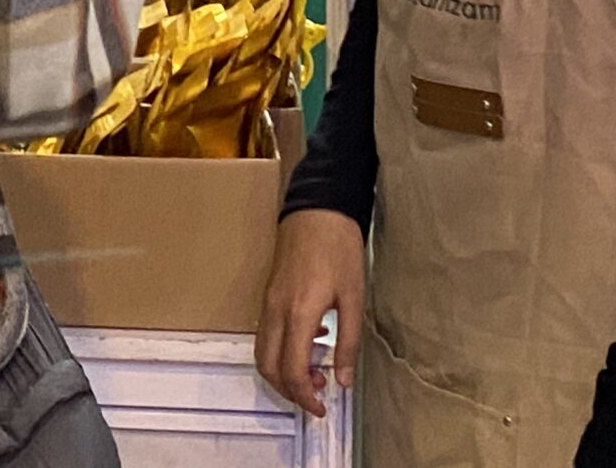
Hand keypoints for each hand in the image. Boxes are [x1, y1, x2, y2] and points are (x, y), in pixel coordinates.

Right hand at [256, 209, 364, 416]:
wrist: (317, 208)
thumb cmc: (339, 249)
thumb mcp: (353, 297)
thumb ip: (348, 342)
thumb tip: (343, 380)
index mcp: (299, 314)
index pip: (292, 371)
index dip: (305, 396)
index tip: (322, 407)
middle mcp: (276, 311)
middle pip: (268, 367)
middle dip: (289, 390)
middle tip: (317, 395)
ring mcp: (268, 302)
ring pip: (262, 353)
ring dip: (283, 373)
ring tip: (314, 372)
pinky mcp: (268, 294)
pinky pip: (265, 335)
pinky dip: (281, 352)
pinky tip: (309, 343)